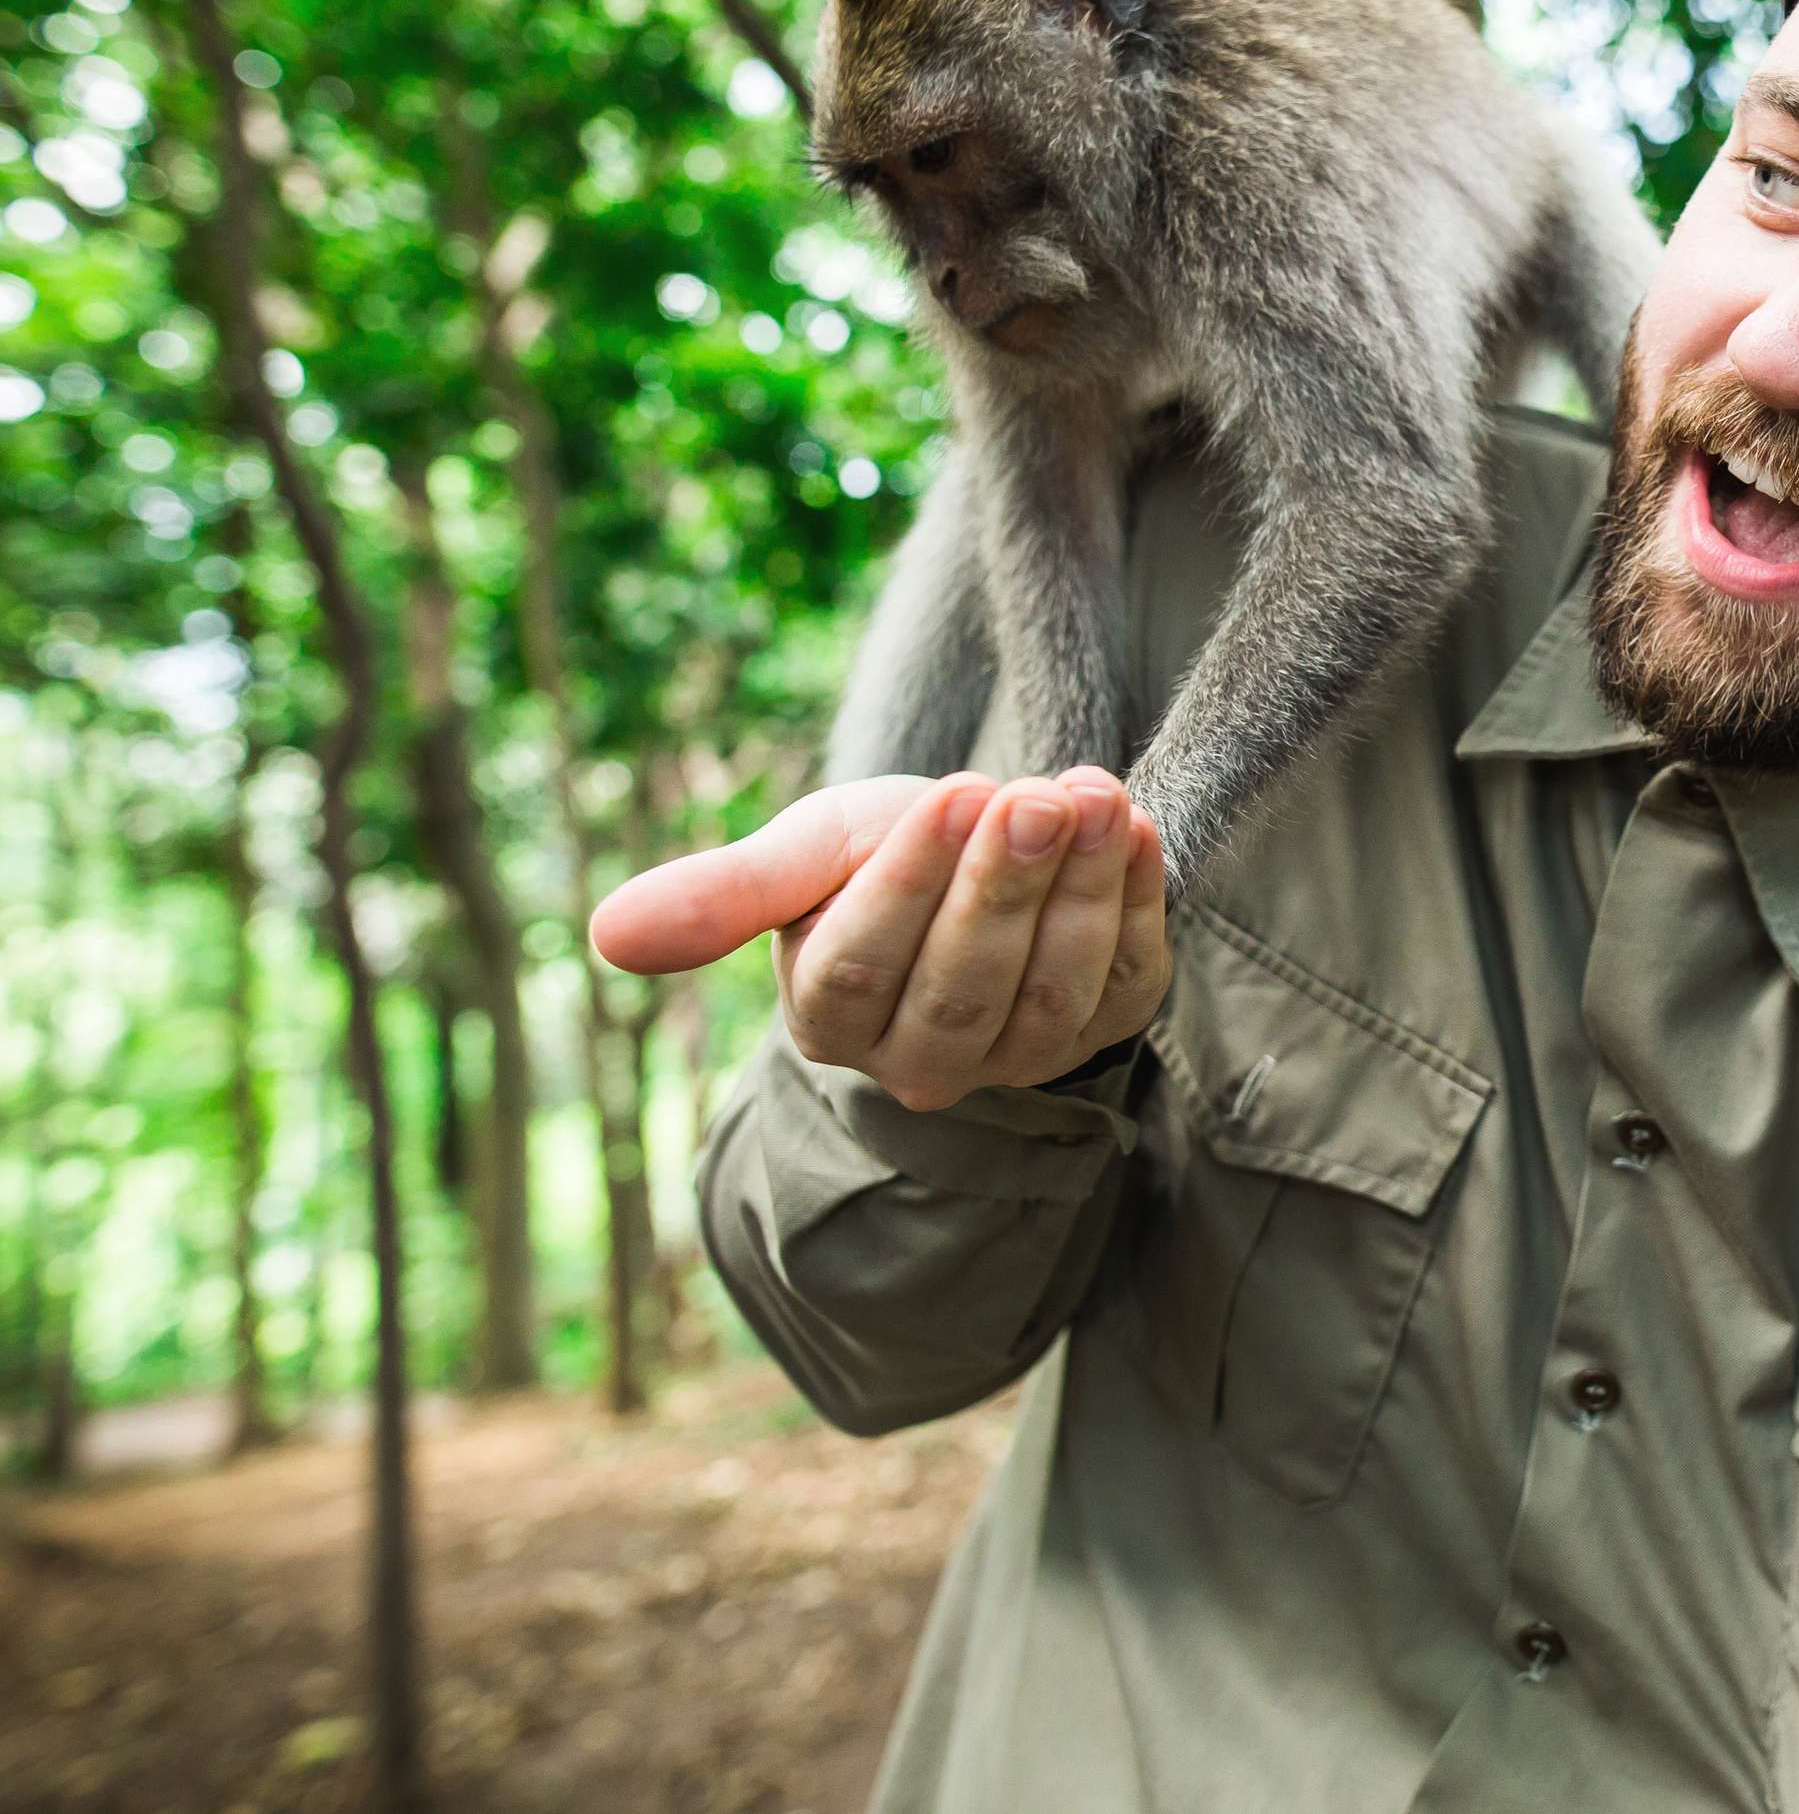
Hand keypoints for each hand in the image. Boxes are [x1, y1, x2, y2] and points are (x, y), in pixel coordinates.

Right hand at [591, 767, 1173, 1110]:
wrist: (977, 865)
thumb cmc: (871, 861)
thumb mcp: (803, 857)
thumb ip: (722, 891)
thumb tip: (604, 936)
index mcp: (829, 1015)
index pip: (861, 967)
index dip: (908, 885)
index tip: (952, 795)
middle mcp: (922, 1059)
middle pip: (963, 986)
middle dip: (1002, 887)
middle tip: (1032, 797)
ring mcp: (1020, 1055)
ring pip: (1051, 991)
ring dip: (1080, 890)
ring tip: (1091, 795)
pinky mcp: (1104, 1026)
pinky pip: (1126, 977)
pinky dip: (1137, 900)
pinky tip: (1132, 826)